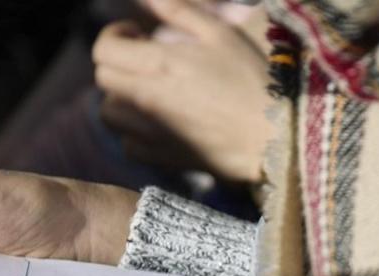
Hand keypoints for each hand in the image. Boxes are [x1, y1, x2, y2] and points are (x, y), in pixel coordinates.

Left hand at [92, 0, 272, 184]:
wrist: (275, 135)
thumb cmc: (252, 78)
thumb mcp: (219, 33)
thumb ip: (178, 11)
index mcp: (158, 64)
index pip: (103, 50)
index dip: (113, 36)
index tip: (136, 34)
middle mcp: (146, 99)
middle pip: (102, 79)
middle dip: (117, 62)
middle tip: (144, 59)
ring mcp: (151, 132)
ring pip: (109, 113)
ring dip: (120, 97)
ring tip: (146, 90)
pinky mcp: (163, 157)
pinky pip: (128, 145)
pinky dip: (132, 132)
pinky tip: (156, 122)